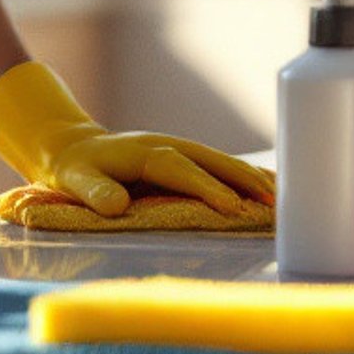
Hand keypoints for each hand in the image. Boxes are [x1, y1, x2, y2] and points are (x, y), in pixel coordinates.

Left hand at [0, 62, 274, 218]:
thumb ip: (94, 191)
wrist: (72, 146)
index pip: (179, 169)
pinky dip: (244, 175)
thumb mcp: (75, 180)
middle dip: (242, 179)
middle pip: (209, 160)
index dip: (205, 187)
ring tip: (282, 199)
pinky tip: (270, 187)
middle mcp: (165, 146)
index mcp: (143, 153)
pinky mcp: (183, 157)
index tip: (232, 207)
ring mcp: (177, 149)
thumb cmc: (75, 169)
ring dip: (249, 177)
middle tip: (273, 203)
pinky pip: (217, 165)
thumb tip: (117, 205)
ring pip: (219, 161)